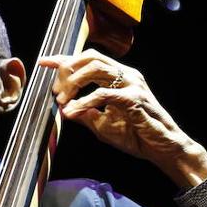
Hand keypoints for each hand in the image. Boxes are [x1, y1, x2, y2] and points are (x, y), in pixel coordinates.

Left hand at [38, 50, 206, 188]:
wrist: (162, 149)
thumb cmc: (136, 136)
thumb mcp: (102, 125)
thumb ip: (85, 114)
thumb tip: (65, 109)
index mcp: (118, 77)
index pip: (88, 60)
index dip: (64, 59)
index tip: (44, 62)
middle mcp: (125, 74)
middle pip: (90, 57)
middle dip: (67, 71)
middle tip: (56, 92)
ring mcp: (131, 83)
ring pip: (96, 69)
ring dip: (74, 83)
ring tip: (63, 100)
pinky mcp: (134, 98)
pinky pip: (103, 94)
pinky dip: (84, 102)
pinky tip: (73, 111)